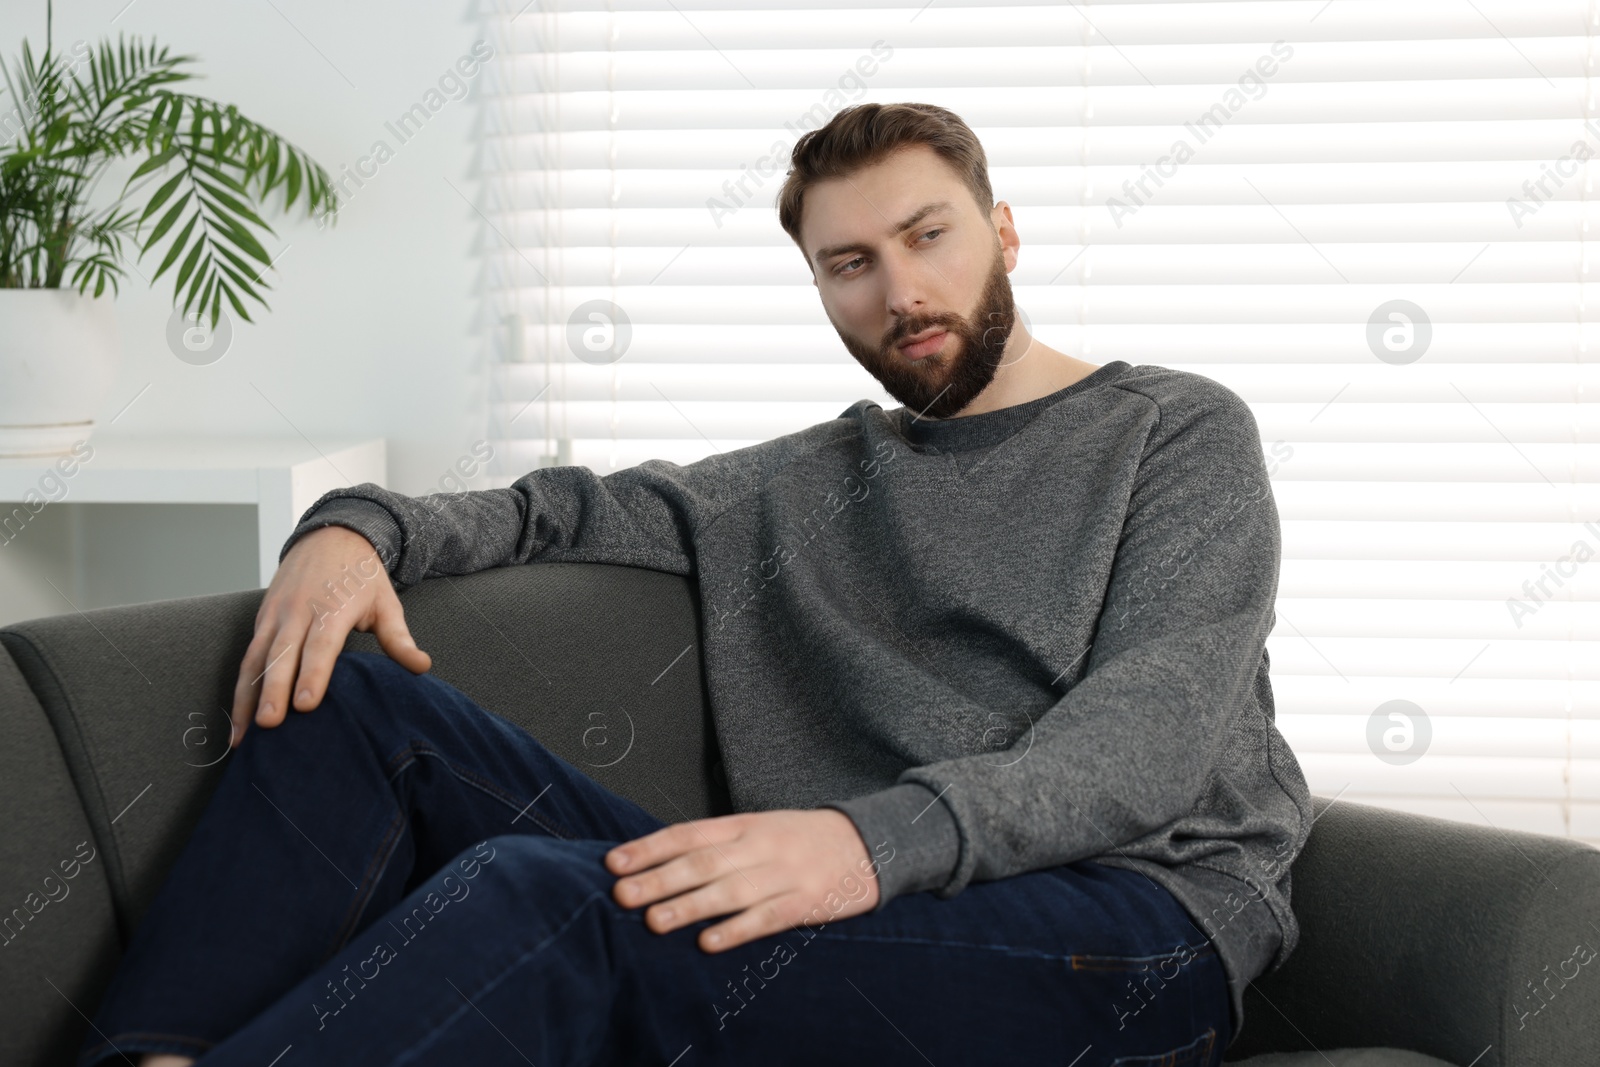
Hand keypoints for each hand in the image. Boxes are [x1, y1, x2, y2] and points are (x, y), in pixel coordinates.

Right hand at [229, 525, 431, 747]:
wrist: (330, 537)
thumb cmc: (361, 577)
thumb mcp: (386, 603)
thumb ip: (399, 639)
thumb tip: (423, 666)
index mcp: (332, 609)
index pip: (321, 646)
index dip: (312, 675)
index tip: (306, 706)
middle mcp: (298, 612)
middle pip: (282, 655)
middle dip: (273, 691)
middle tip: (269, 725)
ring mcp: (275, 615)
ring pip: (256, 659)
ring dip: (247, 696)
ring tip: (242, 735)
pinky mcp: (261, 619)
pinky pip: (247, 656)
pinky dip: (240, 687)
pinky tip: (238, 717)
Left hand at [605, 809, 881, 951]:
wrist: (869, 842)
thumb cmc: (802, 838)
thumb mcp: (760, 827)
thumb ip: (717, 843)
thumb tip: (660, 861)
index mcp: (745, 824)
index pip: (689, 833)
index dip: (650, 848)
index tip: (616, 862)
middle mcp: (760, 846)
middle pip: (703, 862)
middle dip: (659, 880)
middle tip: (621, 895)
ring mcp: (784, 874)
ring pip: (730, 891)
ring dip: (689, 907)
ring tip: (655, 921)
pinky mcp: (806, 902)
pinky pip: (766, 918)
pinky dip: (736, 930)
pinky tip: (709, 942)